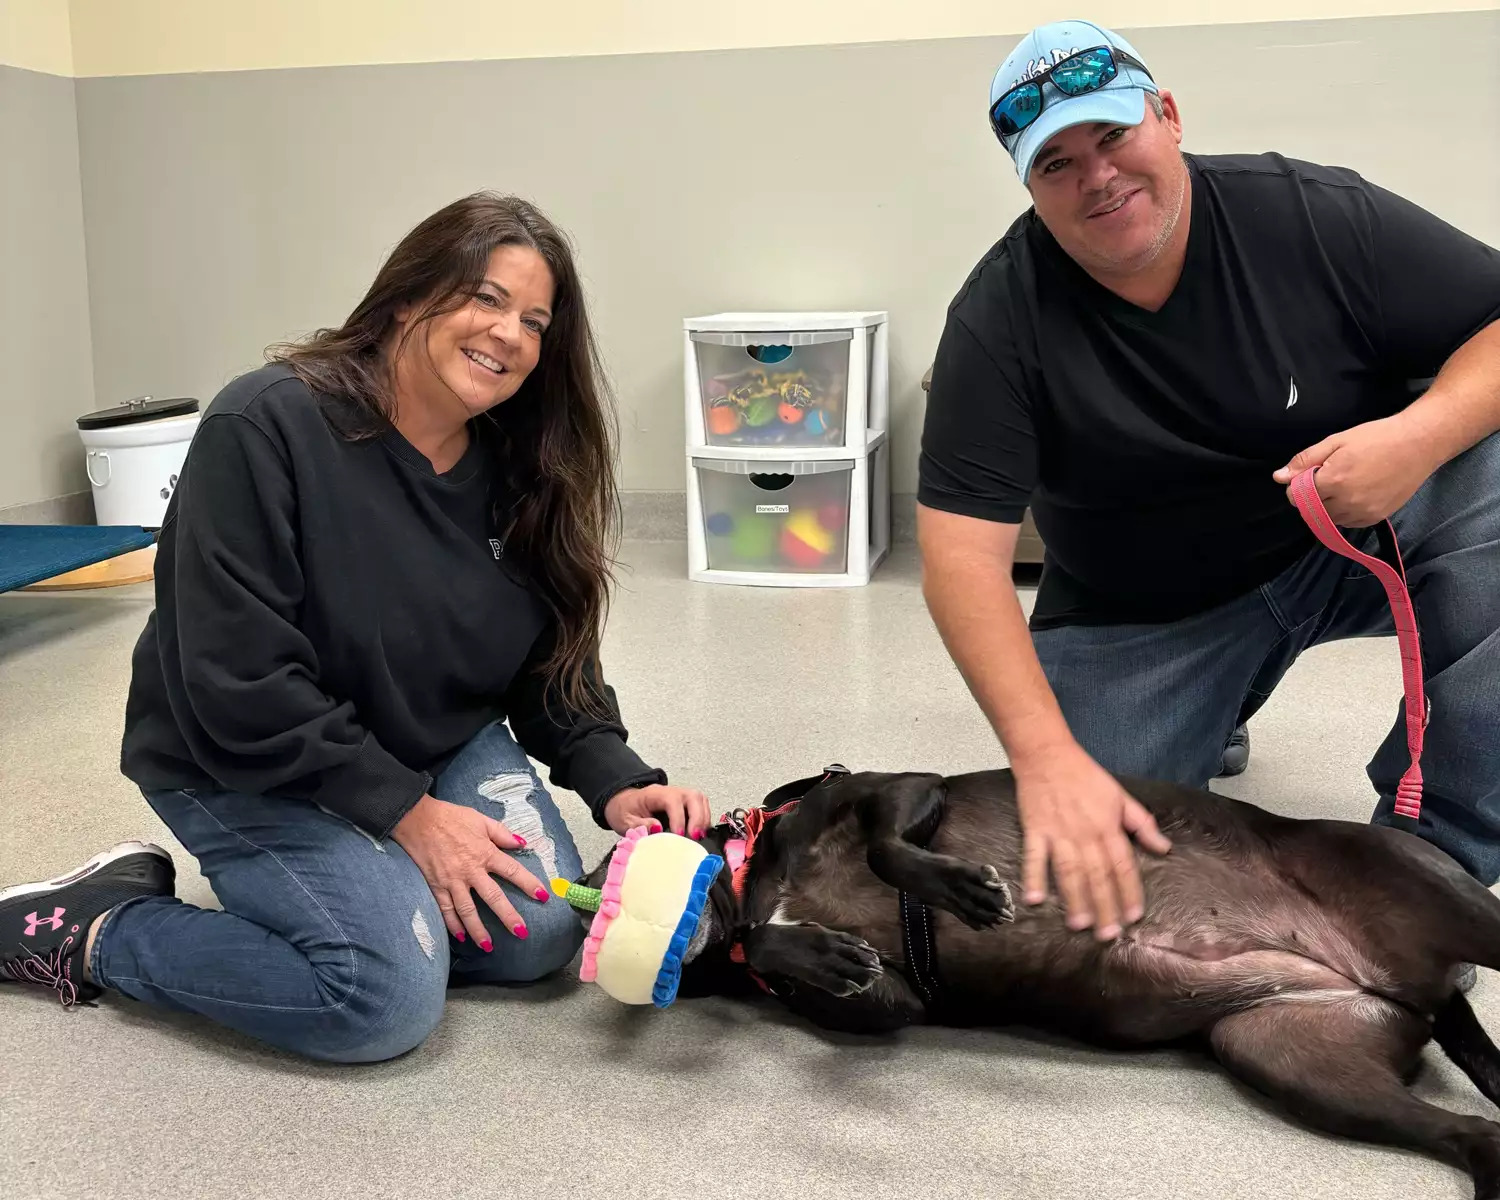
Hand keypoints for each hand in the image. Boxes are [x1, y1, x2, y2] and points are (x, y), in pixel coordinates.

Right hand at [391, 794, 546, 947]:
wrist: (417, 819)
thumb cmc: (451, 817)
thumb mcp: (480, 819)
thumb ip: (502, 833)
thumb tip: (522, 843)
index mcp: (485, 852)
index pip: (512, 871)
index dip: (529, 884)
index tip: (543, 896)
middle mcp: (471, 870)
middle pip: (493, 897)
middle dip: (508, 916)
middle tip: (521, 933)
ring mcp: (452, 881)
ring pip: (467, 910)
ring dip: (478, 930)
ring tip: (488, 946)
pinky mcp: (436, 886)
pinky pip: (445, 909)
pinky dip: (452, 924)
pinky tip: (459, 937)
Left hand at [604, 784, 711, 838]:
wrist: (623, 803)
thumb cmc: (625, 810)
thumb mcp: (624, 820)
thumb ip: (639, 825)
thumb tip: (657, 828)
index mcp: (654, 794)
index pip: (672, 800)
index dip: (678, 818)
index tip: (679, 835)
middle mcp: (671, 791)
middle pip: (693, 796)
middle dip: (698, 817)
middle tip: (696, 837)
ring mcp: (680, 795)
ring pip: (700, 800)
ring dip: (703, 818)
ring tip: (699, 837)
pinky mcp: (685, 803)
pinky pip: (701, 806)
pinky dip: (703, 819)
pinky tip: (699, 833)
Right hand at [1013, 744, 1171, 939]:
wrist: (1047, 754)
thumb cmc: (1085, 775)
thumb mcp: (1121, 796)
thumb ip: (1142, 824)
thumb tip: (1164, 848)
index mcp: (1108, 826)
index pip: (1122, 865)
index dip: (1129, 892)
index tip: (1133, 917)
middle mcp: (1085, 833)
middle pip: (1097, 875)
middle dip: (1104, 906)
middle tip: (1108, 935)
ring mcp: (1058, 833)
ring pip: (1069, 871)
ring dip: (1074, 898)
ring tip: (1079, 924)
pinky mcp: (1034, 830)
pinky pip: (1034, 857)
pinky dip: (1034, 877)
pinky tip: (1033, 899)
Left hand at [1272, 414, 1441, 526]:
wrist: (1418, 444)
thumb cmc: (1376, 438)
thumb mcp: (1336, 442)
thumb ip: (1305, 461)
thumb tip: (1279, 478)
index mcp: (1333, 481)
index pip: (1297, 497)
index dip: (1298, 486)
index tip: (1309, 474)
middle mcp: (1347, 502)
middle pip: (1312, 511)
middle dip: (1312, 497)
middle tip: (1327, 477)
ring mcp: (1363, 512)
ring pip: (1330, 519)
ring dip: (1327, 507)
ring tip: (1343, 484)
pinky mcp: (1376, 518)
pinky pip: (1349, 523)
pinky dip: (1344, 513)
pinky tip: (1354, 494)